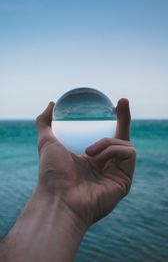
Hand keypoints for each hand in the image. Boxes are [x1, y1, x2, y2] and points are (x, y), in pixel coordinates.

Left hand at [36, 98, 135, 229]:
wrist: (59, 198)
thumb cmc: (51, 174)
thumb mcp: (46, 142)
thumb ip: (45, 122)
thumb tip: (52, 104)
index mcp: (92, 158)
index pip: (106, 134)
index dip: (112, 119)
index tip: (113, 103)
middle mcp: (106, 164)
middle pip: (122, 136)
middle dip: (124, 117)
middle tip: (121, 101)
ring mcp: (116, 171)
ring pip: (124, 143)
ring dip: (107, 141)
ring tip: (89, 151)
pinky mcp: (125, 179)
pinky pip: (128, 153)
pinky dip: (113, 150)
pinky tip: (97, 158)